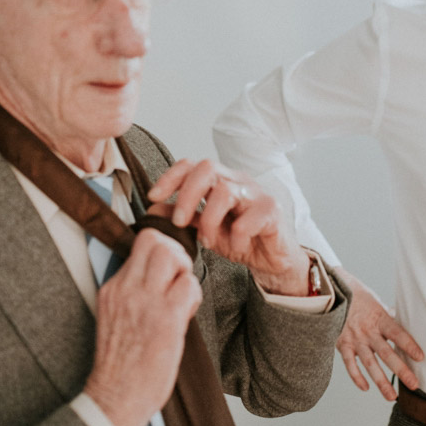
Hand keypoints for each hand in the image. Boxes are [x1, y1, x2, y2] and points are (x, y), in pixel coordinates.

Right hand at [85, 228, 201, 425]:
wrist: (115, 396)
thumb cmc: (120, 368)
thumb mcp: (115, 320)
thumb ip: (131, 296)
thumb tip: (156, 282)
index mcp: (113, 289)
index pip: (139, 244)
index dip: (161, 250)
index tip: (168, 272)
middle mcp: (126, 289)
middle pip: (155, 240)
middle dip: (175, 254)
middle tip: (178, 280)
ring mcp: (145, 302)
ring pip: (172, 255)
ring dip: (185, 273)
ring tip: (181, 299)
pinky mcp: (165, 319)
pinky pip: (188, 286)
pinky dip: (193, 296)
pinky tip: (185, 316)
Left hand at [149, 159, 311, 295]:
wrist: (272, 260)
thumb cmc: (241, 241)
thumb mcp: (206, 230)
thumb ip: (185, 218)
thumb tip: (155, 209)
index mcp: (219, 181)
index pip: (191, 165)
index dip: (170, 177)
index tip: (154, 197)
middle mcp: (236, 181)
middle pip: (206, 168)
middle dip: (186, 195)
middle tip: (178, 222)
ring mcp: (255, 193)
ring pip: (224, 191)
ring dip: (209, 220)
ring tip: (208, 241)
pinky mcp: (272, 210)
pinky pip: (249, 218)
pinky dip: (237, 236)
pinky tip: (237, 247)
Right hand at [335, 275, 424, 398]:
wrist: (332, 292)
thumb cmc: (359, 297)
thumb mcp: (377, 303)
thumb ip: (389, 317)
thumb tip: (406, 321)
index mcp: (379, 318)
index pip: (397, 333)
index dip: (409, 345)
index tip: (421, 358)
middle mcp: (368, 331)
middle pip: (386, 354)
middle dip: (401, 370)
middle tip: (414, 385)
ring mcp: (354, 340)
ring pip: (370, 364)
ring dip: (381, 382)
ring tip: (392, 397)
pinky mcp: (342, 345)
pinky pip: (349, 365)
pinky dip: (357, 377)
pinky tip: (366, 388)